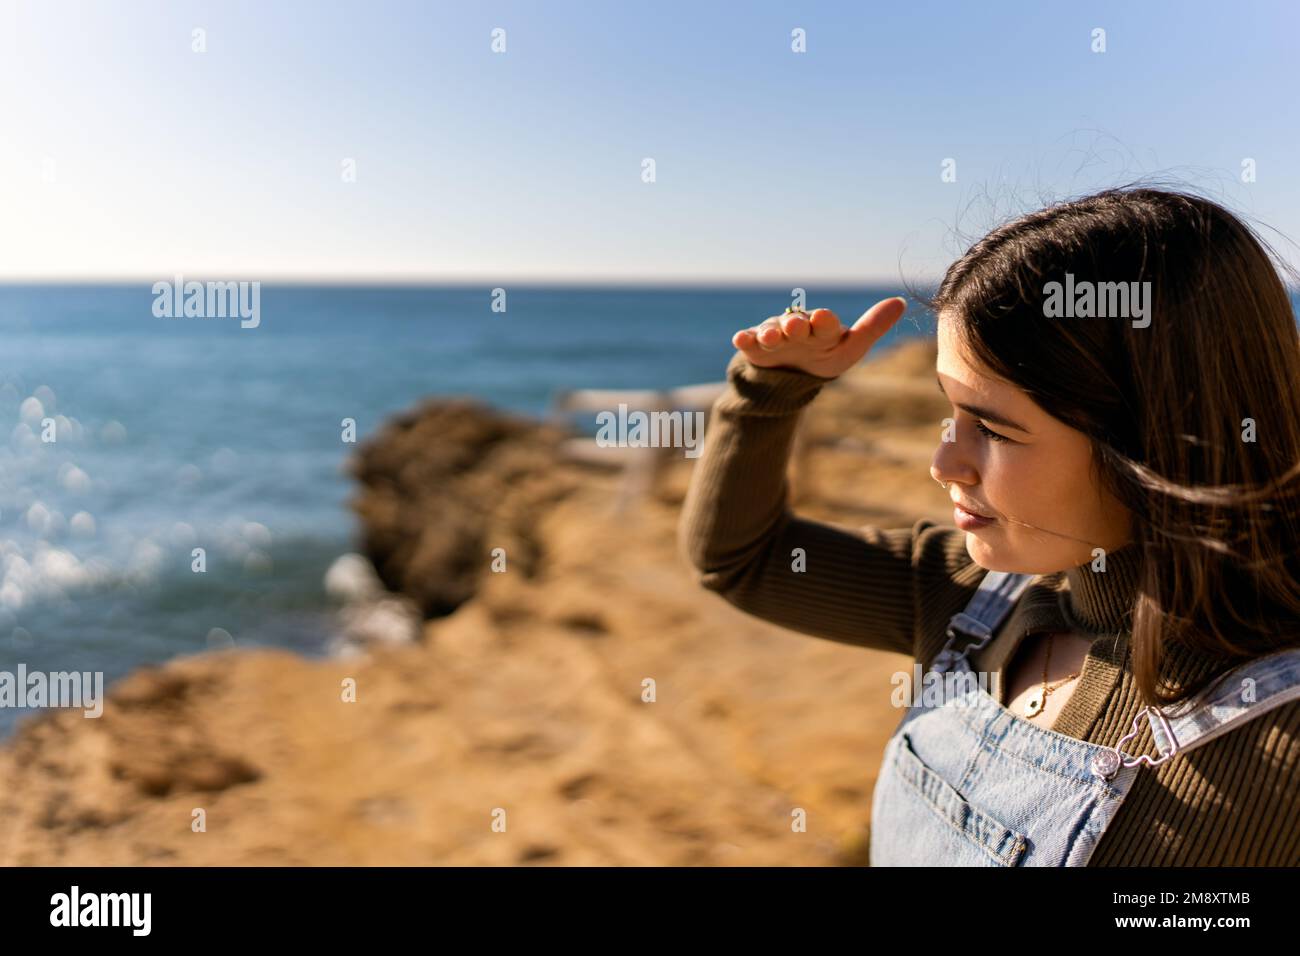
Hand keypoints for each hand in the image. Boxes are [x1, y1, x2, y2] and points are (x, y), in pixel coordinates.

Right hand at [731, 297, 907, 378]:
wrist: (793, 372)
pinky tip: (741, 339)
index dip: (824, 321)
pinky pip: (749, 341)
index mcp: (821, 328)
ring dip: (771, 333)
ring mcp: (774, 337)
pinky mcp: (754, 347)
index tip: (825, 319)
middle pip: (796, 325)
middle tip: (796, 326)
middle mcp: (797, 328)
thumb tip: (900, 302)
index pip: (824, 323)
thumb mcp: (850, 348)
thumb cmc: (825, 356)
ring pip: (771, 331)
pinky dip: (745, 339)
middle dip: (795, 326)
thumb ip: (872, 327)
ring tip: (772, 338)